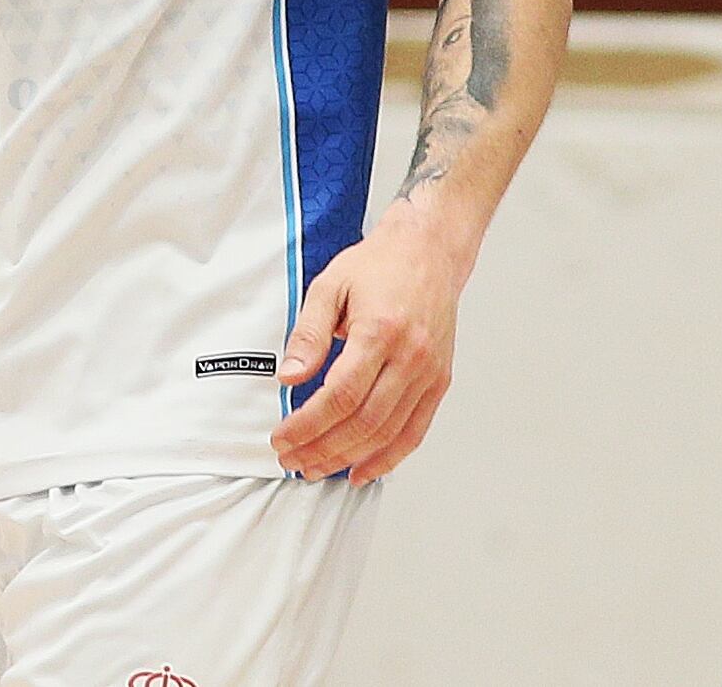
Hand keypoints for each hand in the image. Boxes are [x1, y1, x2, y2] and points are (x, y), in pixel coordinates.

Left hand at [270, 201, 475, 485]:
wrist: (431, 250)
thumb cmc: (382, 264)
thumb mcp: (331, 285)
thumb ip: (309, 333)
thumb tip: (289, 376)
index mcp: (380, 330)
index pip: (340, 395)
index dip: (308, 425)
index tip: (282, 437)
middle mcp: (411, 355)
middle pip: (363, 421)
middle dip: (322, 448)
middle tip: (292, 459)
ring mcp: (429, 371)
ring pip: (388, 433)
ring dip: (349, 458)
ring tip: (317, 468)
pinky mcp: (439, 380)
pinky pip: (415, 431)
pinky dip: (389, 457)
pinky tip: (363, 470)